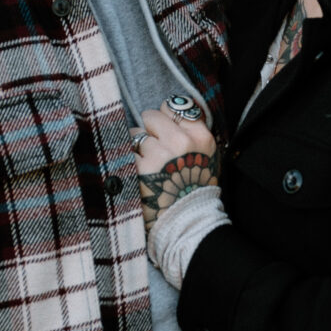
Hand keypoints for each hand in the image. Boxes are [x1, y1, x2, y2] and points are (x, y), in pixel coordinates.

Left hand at [135, 106, 218, 242]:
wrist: (187, 223)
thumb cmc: (195, 191)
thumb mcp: (206, 158)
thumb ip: (192, 134)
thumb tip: (169, 110)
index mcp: (201, 138)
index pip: (174, 107)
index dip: (164, 118)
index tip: (163, 131)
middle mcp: (181, 142)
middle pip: (151, 117)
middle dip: (148, 131)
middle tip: (153, 151)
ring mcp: (159, 155)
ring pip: (134, 133)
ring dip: (135, 147)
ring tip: (145, 165)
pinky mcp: (139, 169)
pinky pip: (123, 151)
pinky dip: (125, 161)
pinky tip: (135, 173)